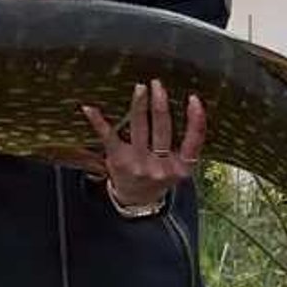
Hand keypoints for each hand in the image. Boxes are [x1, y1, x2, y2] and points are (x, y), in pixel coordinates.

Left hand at [80, 79, 205, 208]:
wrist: (138, 201)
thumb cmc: (161, 174)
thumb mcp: (180, 166)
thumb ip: (188, 143)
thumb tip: (192, 103)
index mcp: (182, 166)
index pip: (194, 140)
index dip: (196, 119)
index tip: (193, 99)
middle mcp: (161, 166)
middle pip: (162, 130)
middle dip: (160, 105)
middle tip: (157, 85)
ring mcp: (139, 164)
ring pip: (139, 128)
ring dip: (139, 106)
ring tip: (140, 88)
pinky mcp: (118, 161)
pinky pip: (108, 137)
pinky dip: (98, 121)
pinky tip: (90, 108)